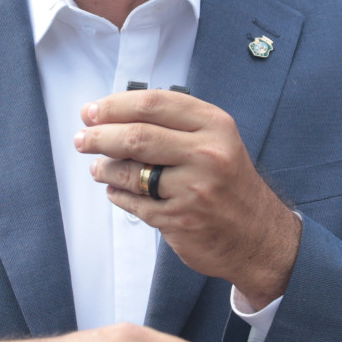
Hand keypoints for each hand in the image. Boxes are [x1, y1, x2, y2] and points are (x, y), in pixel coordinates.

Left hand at [76, 89, 301, 308]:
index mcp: (214, 125)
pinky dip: (118, 195)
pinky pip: (135, 203)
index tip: (92, 111)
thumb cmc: (230, 184)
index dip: (115, 105)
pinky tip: (115, 190)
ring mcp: (193, 189)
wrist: (259, 237)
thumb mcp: (217, 142)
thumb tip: (114, 116)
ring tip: (98, 167)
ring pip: (131, 172)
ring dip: (105, 168)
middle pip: (137, 136)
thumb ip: (175, 126)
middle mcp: (206, 154)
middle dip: (100, 135)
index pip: (154, 104)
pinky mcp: (180, 220)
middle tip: (81, 138)